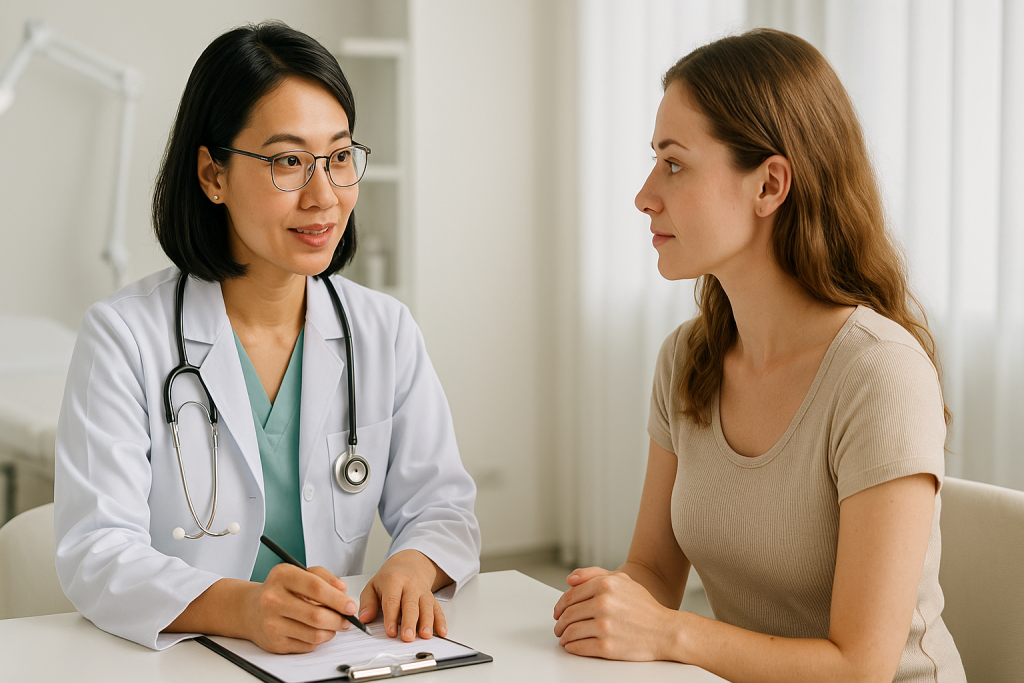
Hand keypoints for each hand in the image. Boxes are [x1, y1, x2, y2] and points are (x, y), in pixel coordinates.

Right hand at [243, 564, 357, 652]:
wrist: (251, 609)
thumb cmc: (280, 589)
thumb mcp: (299, 572)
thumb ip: (323, 576)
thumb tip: (342, 589)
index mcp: (282, 576)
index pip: (315, 588)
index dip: (337, 599)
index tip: (351, 606)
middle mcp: (273, 599)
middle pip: (316, 615)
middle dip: (338, 619)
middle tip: (347, 619)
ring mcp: (272, 623)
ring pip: (314, 634)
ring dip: (331, 631)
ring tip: (333, 625)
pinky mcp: (274, 643)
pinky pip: (307, 645)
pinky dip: (318, 640)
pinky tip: (317, 631)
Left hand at [358, 550, 449, 641]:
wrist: (410, 564)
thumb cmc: (390, 578)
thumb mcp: (373, 585)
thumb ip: (368, 602)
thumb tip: (364, 618)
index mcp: (393, 581)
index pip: (392, 601)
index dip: (391, 617)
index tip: (390, 632)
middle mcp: (410, 586)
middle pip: (411, 605)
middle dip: (409, 622)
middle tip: (407, 637)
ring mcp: (423, 592)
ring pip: (426, 607)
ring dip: (427, 622)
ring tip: (425, 635)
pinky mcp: (432, 598)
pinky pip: (438, 609)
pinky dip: (441, 621)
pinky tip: (442, 631)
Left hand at [553, 566, 677, 660]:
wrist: (665, 631)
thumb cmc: (644, 606)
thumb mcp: (621, 580)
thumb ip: (593, 574)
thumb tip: (570, 579)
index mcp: (605, 585)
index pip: (570, 596)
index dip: (560, 605)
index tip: (558, 612)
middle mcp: (603, 603)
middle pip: (568, 614)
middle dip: (559, 623)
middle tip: (558, 627)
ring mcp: (604, 626)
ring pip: (571, 631)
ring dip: (563, 636)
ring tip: (564, 638)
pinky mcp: (607, 647)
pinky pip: (579, 647)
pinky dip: (572, 647)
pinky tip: (572, 646)